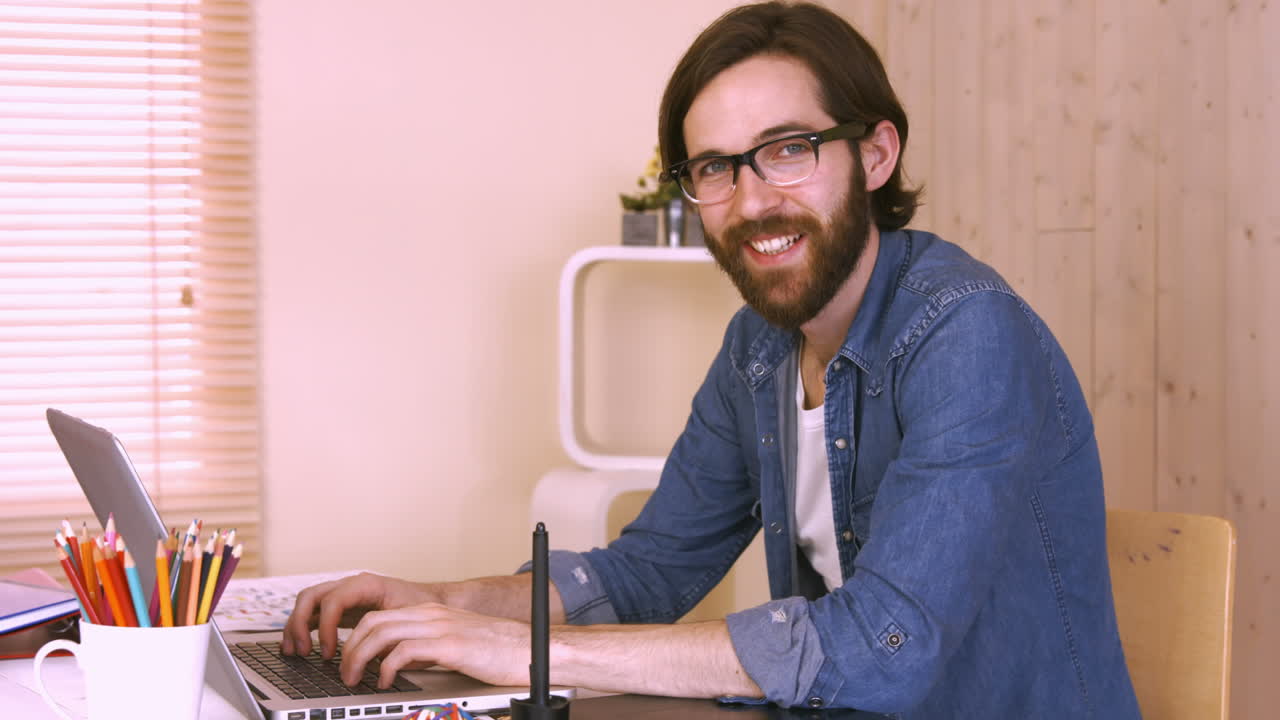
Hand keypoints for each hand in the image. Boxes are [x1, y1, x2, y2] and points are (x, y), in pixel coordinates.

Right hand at [281, 572, 438, 657]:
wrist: (429, 600)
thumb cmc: (419, 606)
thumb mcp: (406, 616)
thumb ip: (386, 629)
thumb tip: (369, 652)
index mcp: (366, 584)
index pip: (333, 600)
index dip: (326, 627)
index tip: (329, 652)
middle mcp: (350, 586)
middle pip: (311, 597)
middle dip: (301, 623)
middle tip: (303, 651)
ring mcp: (343, 596)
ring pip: (308, 604)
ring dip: (296, 626)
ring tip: (295, 652)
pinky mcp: (342, 608)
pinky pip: (315, 614)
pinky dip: (304, 629)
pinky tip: (300, 648)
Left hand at [338, 602, 529, 688]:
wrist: (532, 649)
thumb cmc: (498, 651)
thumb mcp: (454, 645)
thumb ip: (427, 649)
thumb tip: (399, 665)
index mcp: (432, 614)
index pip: (379, 616)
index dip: (356, 638)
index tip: (348, 660)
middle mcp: (432, 615)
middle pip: (373, 621)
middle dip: (350, 648)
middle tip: (344, 672)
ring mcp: (441, 627)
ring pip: (382, 633)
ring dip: (360, 657)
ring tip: (356, 679)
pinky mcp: (450, 645)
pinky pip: (404, 651)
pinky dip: (387, 669)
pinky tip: (387, 682)